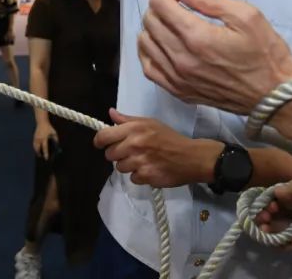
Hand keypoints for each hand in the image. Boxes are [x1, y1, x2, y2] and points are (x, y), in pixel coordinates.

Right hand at [33, 121, 58, 158]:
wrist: (42, 122)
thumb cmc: (49, 128)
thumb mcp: (54, 133)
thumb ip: (56, 139)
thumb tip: (57, 146)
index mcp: (44, 138)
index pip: (45, 147)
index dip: (45, 153)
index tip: (46, 158)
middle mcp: (39, 139)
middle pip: (38, 148)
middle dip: (39, 153)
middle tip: (41, 157)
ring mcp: (36, 138)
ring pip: (35, 147)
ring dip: (36, 151)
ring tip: (39, 155)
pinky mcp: (34, 137)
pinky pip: (34, 144)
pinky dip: (35, 148)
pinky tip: (37, 150)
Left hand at [94, 109, 217, 187]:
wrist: (191, 157)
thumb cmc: (169, 138)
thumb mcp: (150, 123)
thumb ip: (128, 120)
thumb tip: (110, 113)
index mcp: (134, 128)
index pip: (104, 136)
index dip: (99, 141)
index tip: (102, 144)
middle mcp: (134, 144)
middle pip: (109, 154)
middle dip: (117, 154)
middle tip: (130, 152)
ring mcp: (139, 161)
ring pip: (120, 168)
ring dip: (128, 166)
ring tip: (142, 160)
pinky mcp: (145, 176)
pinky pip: (132, 178)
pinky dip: (139, 175)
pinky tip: (150, 169)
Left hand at [138, 0, 291, 114]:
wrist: (274, 96)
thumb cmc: (265, 53)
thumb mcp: (246, 16)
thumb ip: (209, 0)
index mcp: (196, 37)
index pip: (161, 4)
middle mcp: (181, 58)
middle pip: (151, 21)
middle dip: (158, 1)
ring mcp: (177, 78)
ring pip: (146, 43)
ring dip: (152, 24)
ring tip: (169, 17)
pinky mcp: (179, 91)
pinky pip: (150, 68)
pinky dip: (148, 50)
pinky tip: (159, 42)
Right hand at [255, 173, 291, 248]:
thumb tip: (277, 192)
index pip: (275, 195)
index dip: (266, 199)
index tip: (265, 203)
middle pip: (274, 213)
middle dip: (263, 215)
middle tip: (263, 217)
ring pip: (280, 229)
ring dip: (269, 229)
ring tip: (265, 228)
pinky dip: (283, 242)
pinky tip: (278, 238)